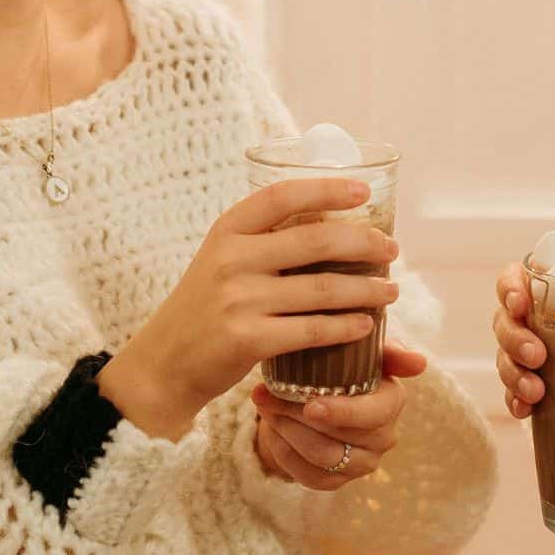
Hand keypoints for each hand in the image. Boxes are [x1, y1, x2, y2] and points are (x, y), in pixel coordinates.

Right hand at [99, 178, 400, 439]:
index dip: (326, 189)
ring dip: (367, 290)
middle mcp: (231, 259)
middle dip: (364, 244)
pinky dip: (346, 327)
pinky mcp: (247, 339)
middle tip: (391, 251)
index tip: (363, 191)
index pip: (281, 195)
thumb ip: (263, 243)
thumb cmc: (204, 310)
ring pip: (323, 289)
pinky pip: (313, 330)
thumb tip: (332, 224)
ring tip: (390, 291)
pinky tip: (366, 326)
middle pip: (315, 241)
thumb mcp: (221, 262)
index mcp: (227, 231)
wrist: (163, 365)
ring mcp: (239, 300)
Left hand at [251, 342, 427, 490]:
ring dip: (287, 431)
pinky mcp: (337, 481)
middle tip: (268, 396)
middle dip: (300, 417)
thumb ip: (387, 350)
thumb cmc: (336, 365)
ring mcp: (362, 463)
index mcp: (391, 401)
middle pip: (342, 438)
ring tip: (266, 407)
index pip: (375, 414)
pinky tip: (272, 429)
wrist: (311, 394)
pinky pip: (307, 476)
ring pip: (321, 458)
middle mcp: (383, 436)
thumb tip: (419, 362)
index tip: (311, 405)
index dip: (344, 413)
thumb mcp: (357, 349)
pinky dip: (284, 451)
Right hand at [492, 261, 554, 417]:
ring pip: (505, 358)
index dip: (510, 287)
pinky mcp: (531, 385)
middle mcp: (534, 320)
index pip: (515, 278)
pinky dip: (515, 402)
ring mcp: (528, 354)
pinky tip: (527, 413)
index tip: (522, 301)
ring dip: (514, 374)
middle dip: (514, 339)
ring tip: (537, 393)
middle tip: (538, 356)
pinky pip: (512, 393)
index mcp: (553, 291)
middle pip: (504, 321)